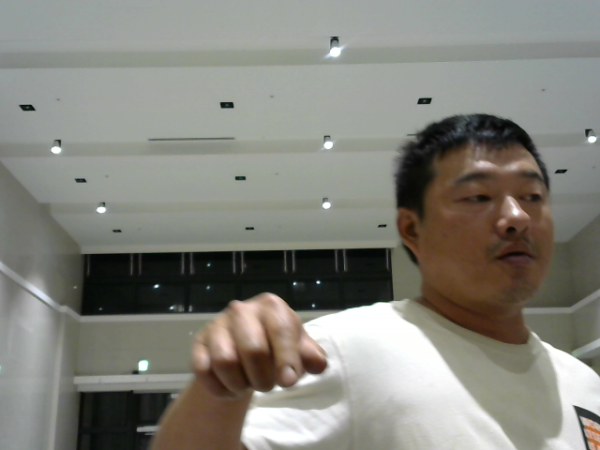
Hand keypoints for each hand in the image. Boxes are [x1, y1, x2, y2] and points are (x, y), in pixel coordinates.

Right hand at [191, 293, 327, 399]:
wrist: (244, 347)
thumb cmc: (278, 345)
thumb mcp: (299, 349)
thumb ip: (310, 356)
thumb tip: (318, 364)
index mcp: (271, 306)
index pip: (281, 331)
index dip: (286, 359)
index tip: (289, 382)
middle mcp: (242, 309)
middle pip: (253, 349)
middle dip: (263, 377)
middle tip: (267, 385)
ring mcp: (217, 324)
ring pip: (226, 362)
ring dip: (240, 384)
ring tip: (248, 385)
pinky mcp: (199, 342)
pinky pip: (204, 371)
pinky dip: (219, 388)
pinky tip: (229, 389)